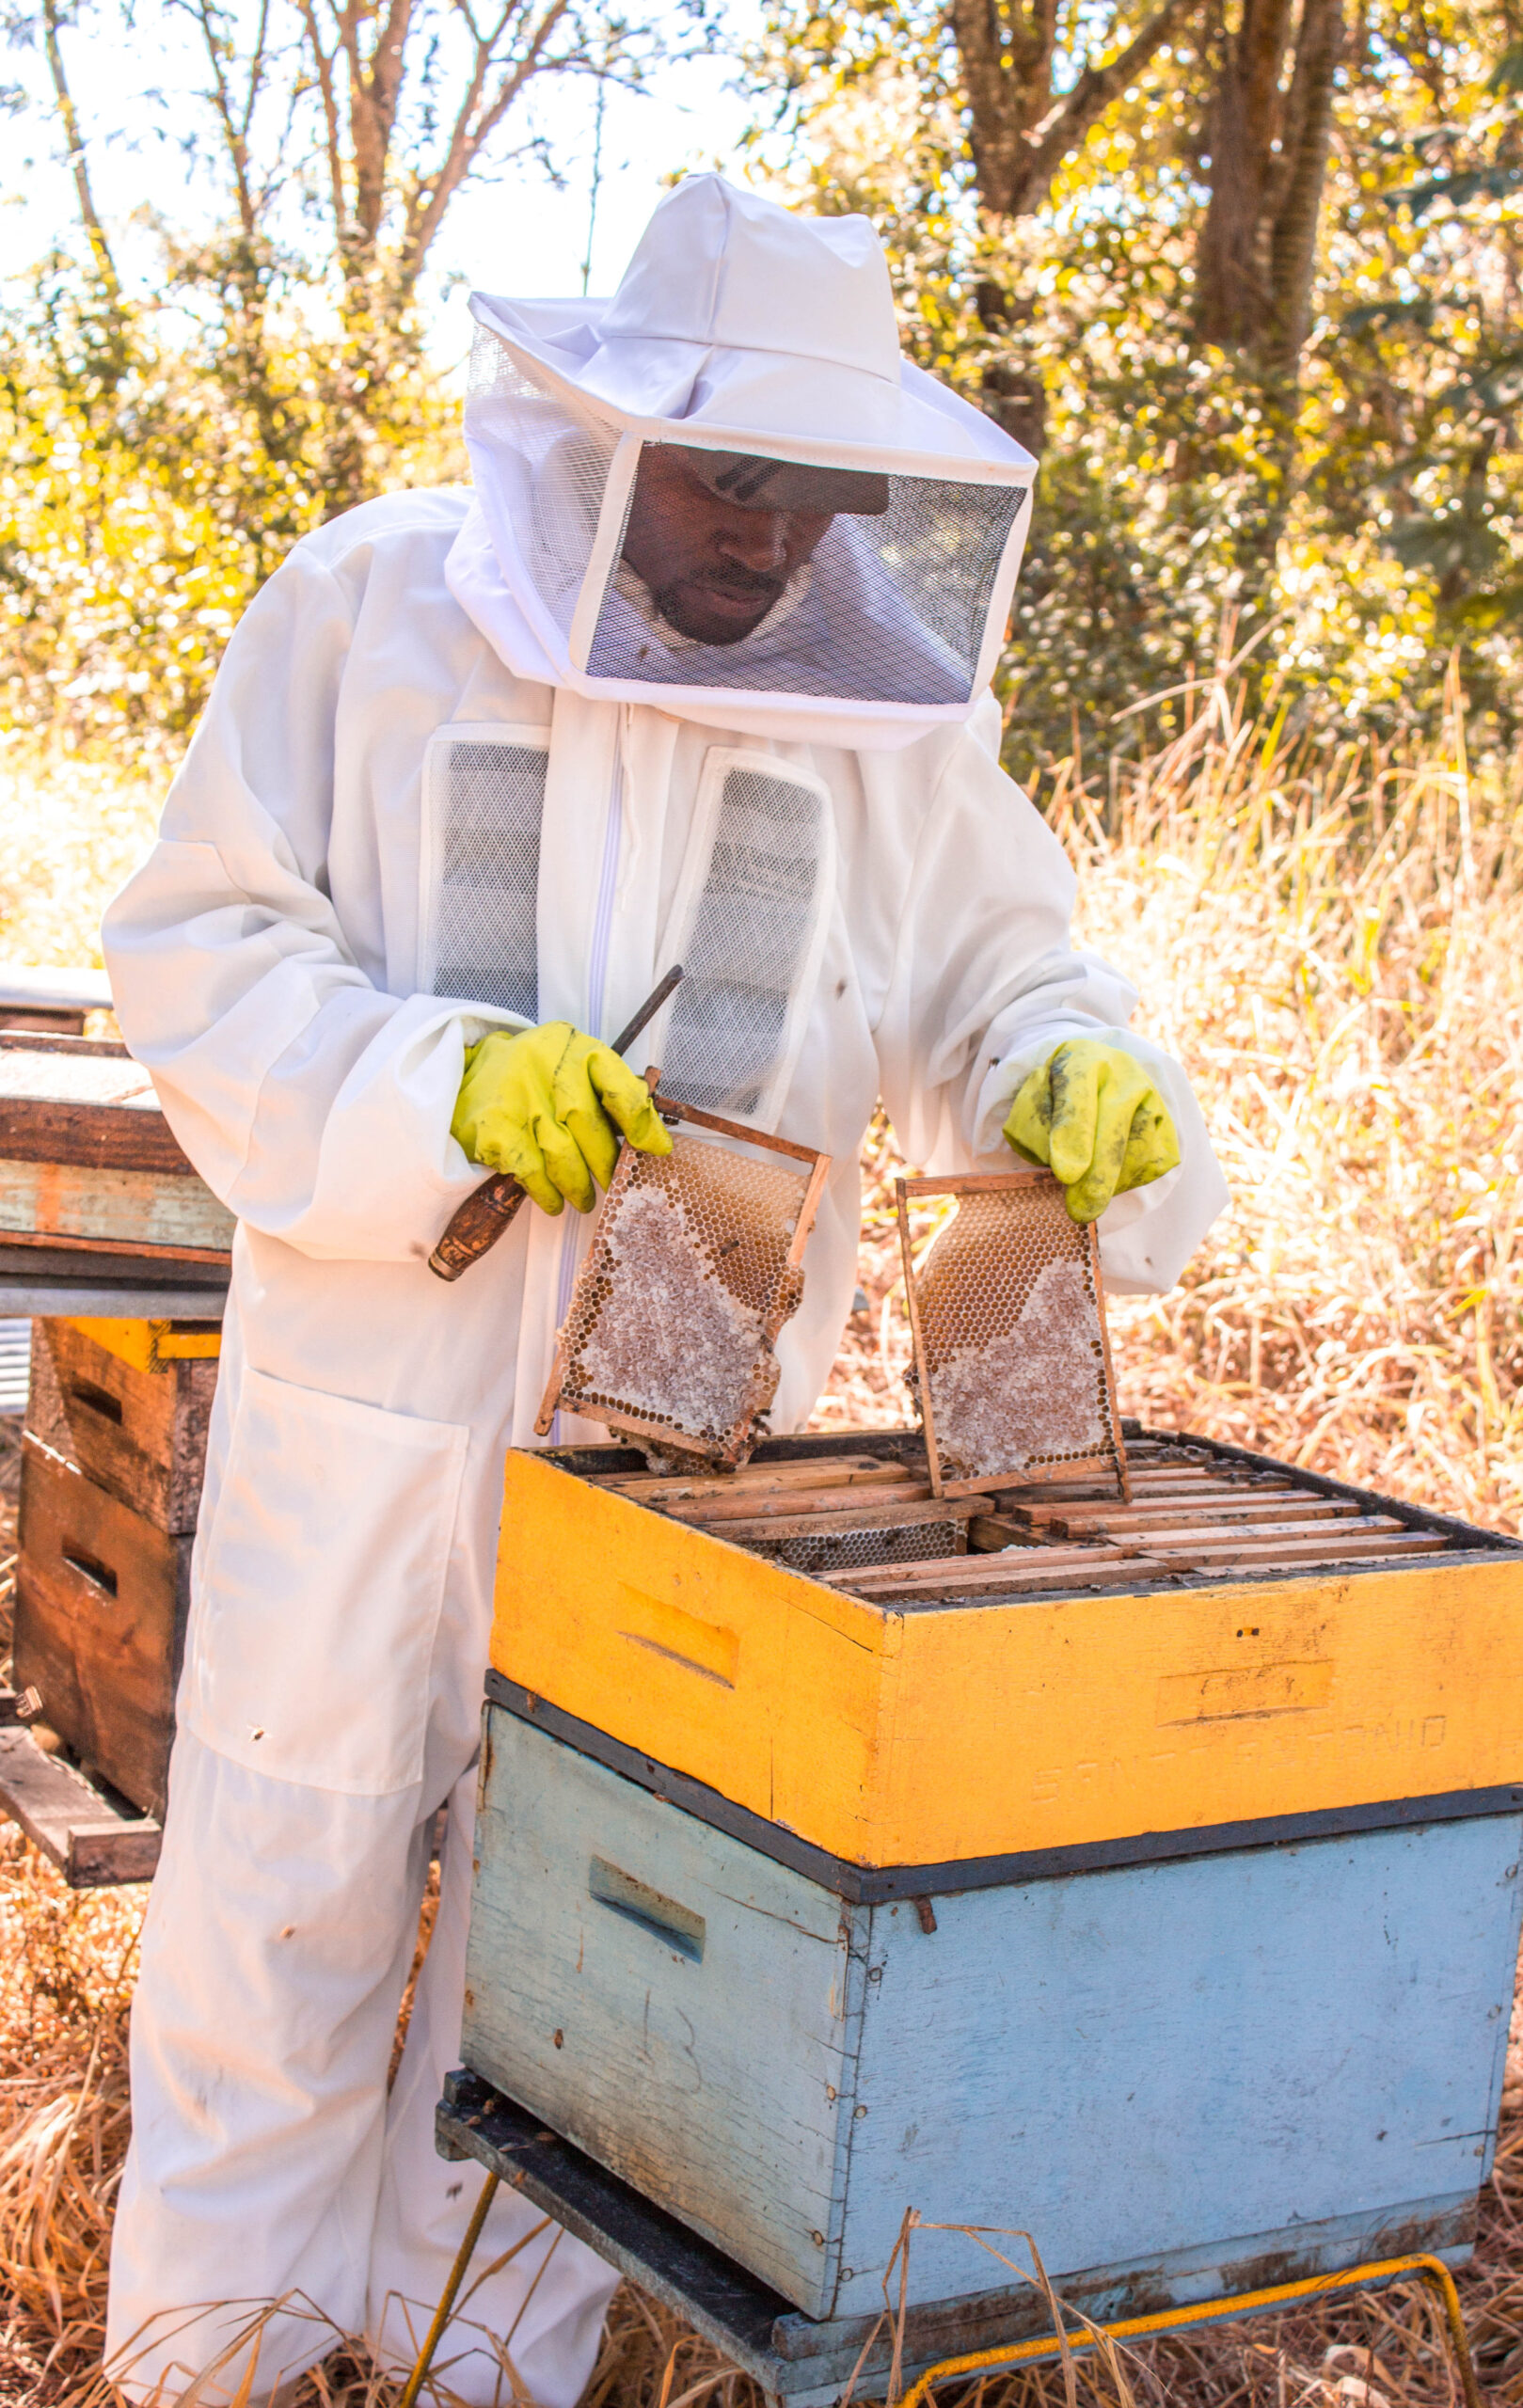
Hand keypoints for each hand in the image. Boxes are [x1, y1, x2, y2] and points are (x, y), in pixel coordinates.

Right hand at [451, 1021, 670, 1214]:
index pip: (616, 1085)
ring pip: (562, 1156)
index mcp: (577, 1051)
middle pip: (589, 1127)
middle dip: (607, 1165)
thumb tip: (655, 1142)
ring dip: (579, 1186)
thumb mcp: (578, 1068)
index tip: (656, 1150)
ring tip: (585, 1199)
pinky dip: (546, 1193)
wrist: (473, 1069)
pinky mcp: (494, 1129)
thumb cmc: (540, 1074)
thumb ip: (615, 1095)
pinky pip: (530, 1172)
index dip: (640, 1121)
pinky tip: (554, 1200)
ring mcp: (518, 1099)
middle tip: (613, 1185)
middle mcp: (548, 1069)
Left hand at [1003, 1038, 1179, 1223]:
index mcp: (1082, 1061)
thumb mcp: (1034, 1099)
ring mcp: (1152, 1099)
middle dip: (1098, 1176)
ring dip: (1111, 1183)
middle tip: (1081, 1212)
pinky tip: (1109, 1181)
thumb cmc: (1059, 1093)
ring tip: (1086, 1191)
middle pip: (1115, 1131)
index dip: (1073, 1138)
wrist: (1102, 1073)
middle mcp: (1124, 1075)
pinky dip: (1129, 1182)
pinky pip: (1155, 1163)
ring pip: (1136, 1153)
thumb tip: (1065, 1172)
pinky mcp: (1168, 1123)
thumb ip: (1036, 1127)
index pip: (1077, 1100)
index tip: (1066, 1174)